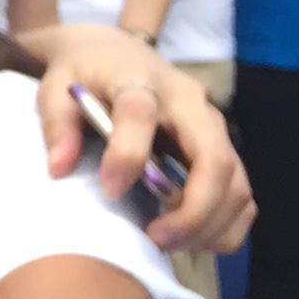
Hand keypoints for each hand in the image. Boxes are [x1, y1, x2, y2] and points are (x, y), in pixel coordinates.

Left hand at [28, 27, 249, 252]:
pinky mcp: (223, 147)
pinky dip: (227, 225)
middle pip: (214, 159)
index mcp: (139, 80)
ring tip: (168, 245)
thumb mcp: (55, 88)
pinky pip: (242, 194)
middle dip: (193, 210)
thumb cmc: (84, 74)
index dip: (127, 154)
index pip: (140, 112)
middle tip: (155, 240)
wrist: (114, 52)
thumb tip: (59, 168)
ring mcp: (213, 126)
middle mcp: (189, 102)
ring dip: (211, 224)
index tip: (110, 190)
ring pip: (236, 182)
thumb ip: (57, 125)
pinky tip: (193, 242)